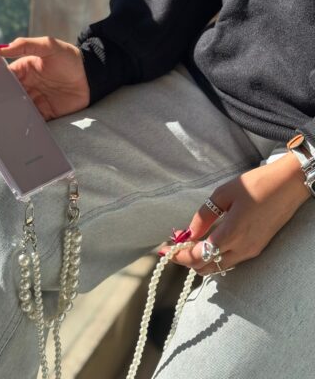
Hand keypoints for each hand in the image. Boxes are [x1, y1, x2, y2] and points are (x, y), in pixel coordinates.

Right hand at [0, 37, 89, 119]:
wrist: (91, 78)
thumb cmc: (70, 58)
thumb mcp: (48, 46)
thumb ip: (25, 45)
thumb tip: (0, 48)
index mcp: (24, 69)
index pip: (5, 77)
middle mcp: (28, 86)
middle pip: (9, 95)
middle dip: (1, 101)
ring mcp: (37, 100)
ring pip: (19, 108)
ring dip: (12, 113)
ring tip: (3, 119)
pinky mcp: (47, 112)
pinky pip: (33, 119)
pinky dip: (27, 122)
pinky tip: (20, 126)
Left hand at [159, 152, 310, 274]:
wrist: (289, 185)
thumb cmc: (255, 185)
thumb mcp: (223, 194)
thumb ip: (203, 216)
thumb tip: (189, 232)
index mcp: (231, 234)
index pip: (198, 256)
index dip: (178, 255)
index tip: (163, 250)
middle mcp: (242, 249)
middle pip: (206, 267)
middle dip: (186, 259)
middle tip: (175, 244)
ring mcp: (251, 251)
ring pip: (218, 267)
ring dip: (200, 259)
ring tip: (188, 242)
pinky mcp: (257, 248)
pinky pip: (230, 260)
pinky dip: (214, 257)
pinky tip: (207, 242)